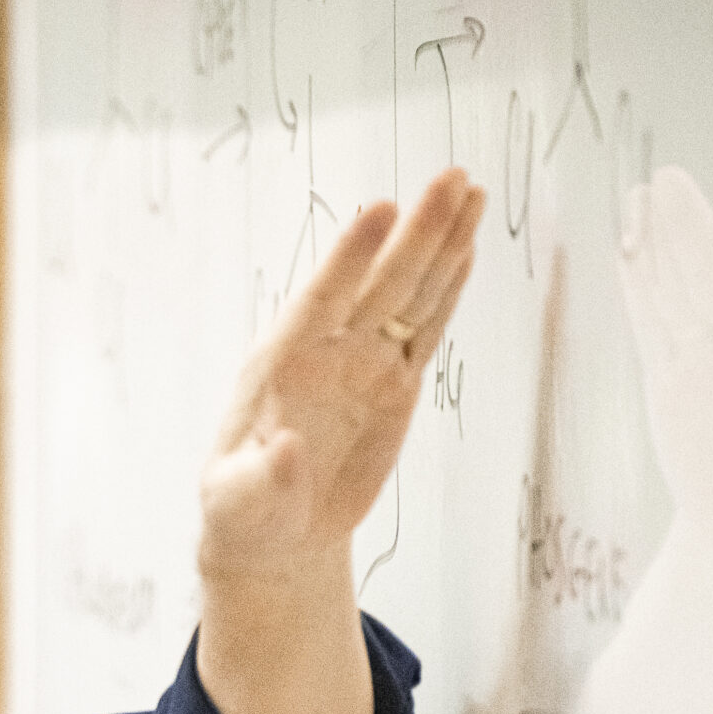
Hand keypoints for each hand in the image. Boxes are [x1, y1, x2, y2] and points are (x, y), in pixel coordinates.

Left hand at [199, 168, 487, 587]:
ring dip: (442, 245)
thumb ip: (265, 479)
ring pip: (410, 294)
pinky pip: (424, 330)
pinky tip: (466, 253)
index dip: (351, 256)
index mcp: (283, 363)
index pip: (323, 298)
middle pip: (380, 282)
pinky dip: (447, 292)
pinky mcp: (393, 384)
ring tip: (471, 193)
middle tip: (452, 179)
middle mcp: (327, 350)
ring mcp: (363, 363)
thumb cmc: (246, 512)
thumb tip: (287, 451)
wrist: (277, 534)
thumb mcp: (241, 504)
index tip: (382, 209)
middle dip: (417, 232)